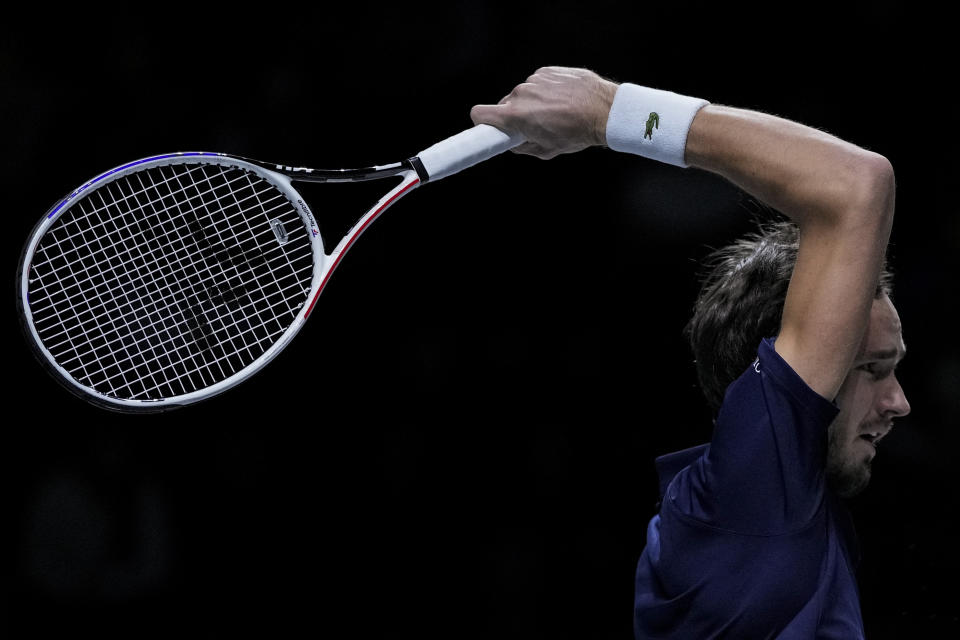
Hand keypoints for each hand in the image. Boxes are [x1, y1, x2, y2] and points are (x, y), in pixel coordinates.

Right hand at [470, 67, 617, 158]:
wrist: (604, 110)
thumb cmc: (577, 133)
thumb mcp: (547, 150)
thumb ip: (523, 147)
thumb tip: (514, 144)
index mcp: (516, 115)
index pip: (479, 113)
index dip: (481, 122)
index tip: (488, 128)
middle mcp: (521, 94)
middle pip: (505, 105)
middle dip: (515, 115)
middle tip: (534, 125)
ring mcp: (535, 80)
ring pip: (524, 93)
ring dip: (533, 102)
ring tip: (555, 112)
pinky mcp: (548, 70)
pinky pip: (538, 82)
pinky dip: (546, 91)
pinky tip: (562, 99)